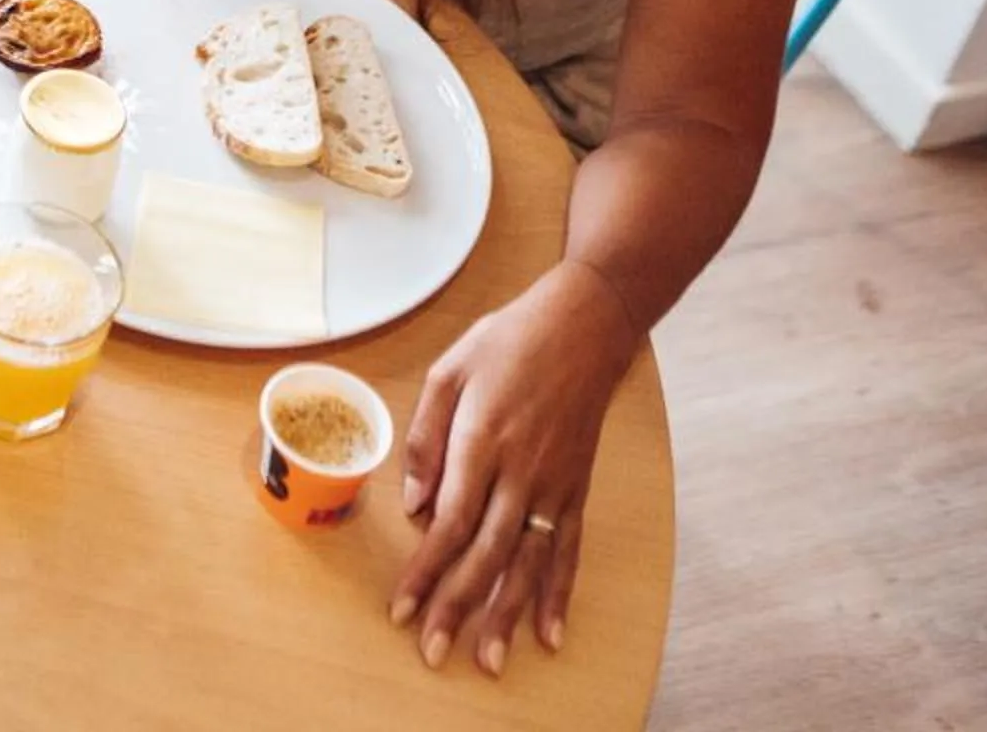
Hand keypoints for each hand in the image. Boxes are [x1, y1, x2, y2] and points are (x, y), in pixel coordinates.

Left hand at [391, 261, 641, 675]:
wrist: (585, 326)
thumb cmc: (509, 340)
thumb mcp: (451, 370)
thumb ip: (427, 438)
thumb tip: (416, 505)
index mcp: (482, 441)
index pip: (449, 523)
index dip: (424, 571)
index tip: (401, 609)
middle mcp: (521, 472)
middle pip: (485, 555)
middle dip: (457, 608)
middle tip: (433, 653)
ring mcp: (554, 484)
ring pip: (527, 563)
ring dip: (506, 615)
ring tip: (490, 660)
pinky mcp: (576, 488)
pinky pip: (566, 550)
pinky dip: (558, 594)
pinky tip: (549, 632)